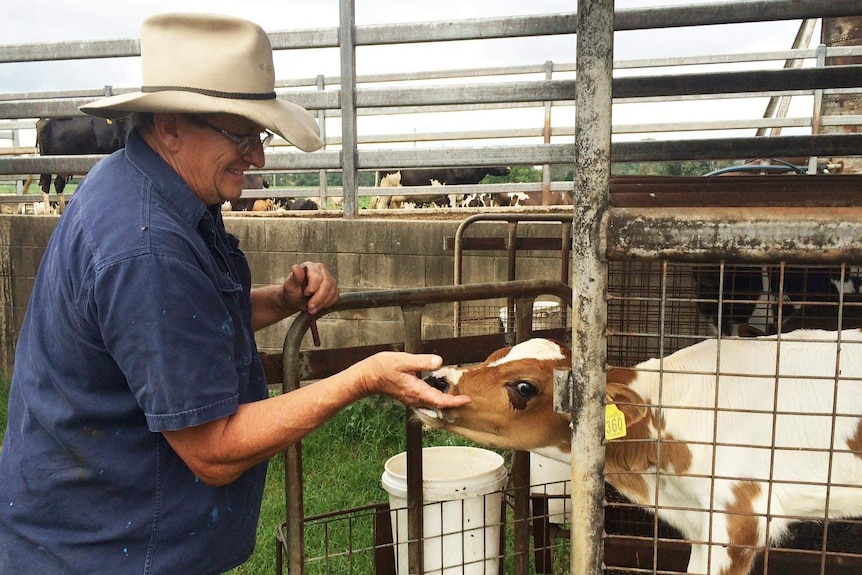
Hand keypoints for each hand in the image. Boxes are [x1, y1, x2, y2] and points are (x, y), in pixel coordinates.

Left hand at [284, 261, 338, 314]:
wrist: (294, 300)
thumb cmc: (291, 292)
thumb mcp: (289, 287)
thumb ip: (294, 277)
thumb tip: (296, 268)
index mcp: (310, 267)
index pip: (318, 276)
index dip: (313, 288)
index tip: (306, 294)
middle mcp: (321, 270)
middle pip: (327, 284)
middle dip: (318, 298)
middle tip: (310, 306)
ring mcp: (328, 279)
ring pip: (332, 291)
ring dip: (322, 303)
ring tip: (312, 308)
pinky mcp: (332, 288)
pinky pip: (335, 296)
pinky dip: (327, 304)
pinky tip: (318, 306)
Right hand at [354, 352, 471, 409]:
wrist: (367, 377)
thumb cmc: (382, 368)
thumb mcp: (403, 360)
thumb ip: (422, 361)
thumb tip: (439, 362)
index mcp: (416, 390)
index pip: (440, 400)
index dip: (455, 402)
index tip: (467, 400)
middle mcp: (415, 398)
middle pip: (438, 405)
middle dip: (453, 404)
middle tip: (466, 399)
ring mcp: (411, 398)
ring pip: (432, 404)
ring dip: (445, 402)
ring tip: (457, 396)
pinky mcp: (409, 396)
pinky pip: (426, 401)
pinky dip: (436, 399)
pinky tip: (439, 391)